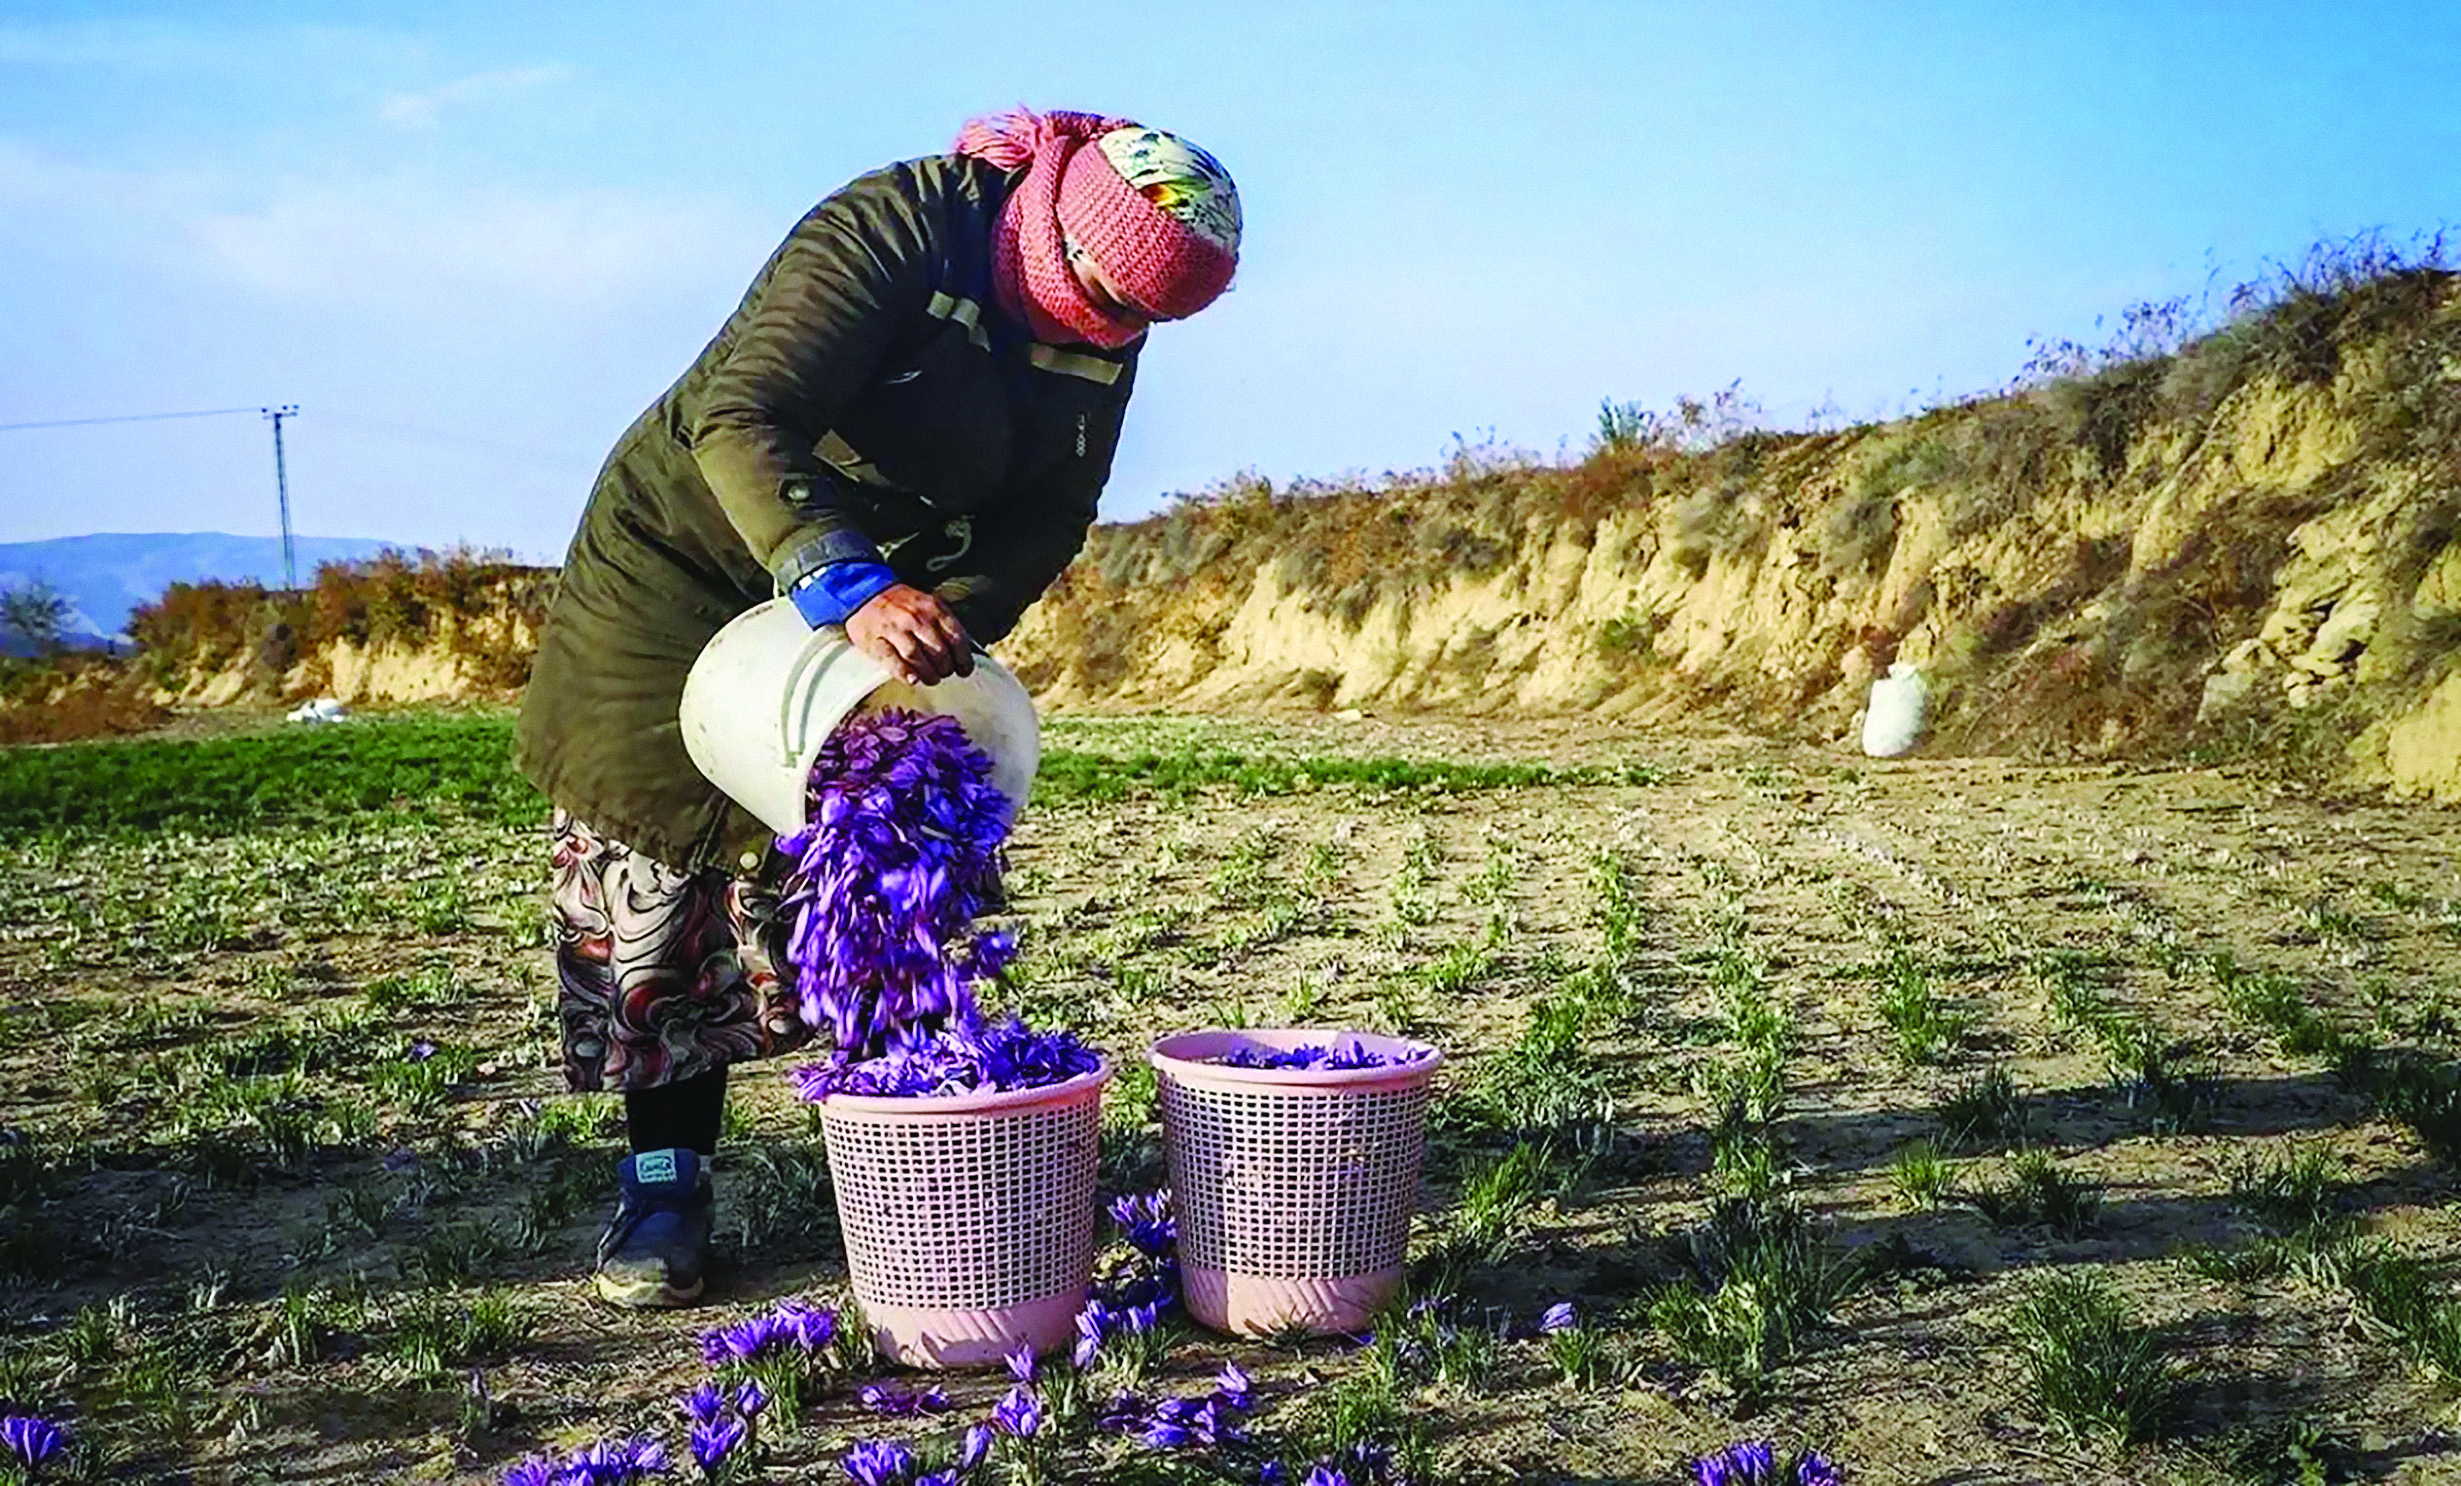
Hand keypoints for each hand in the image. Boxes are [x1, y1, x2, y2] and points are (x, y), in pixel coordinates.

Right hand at [844, 583, 974, 684]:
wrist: (866, 593)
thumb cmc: (903, 603)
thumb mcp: (928, 604)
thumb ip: (944, 624)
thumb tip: (962, 651)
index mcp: (933, 608)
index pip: (956, 637)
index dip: (963, 658)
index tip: (964, 669)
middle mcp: (915, 618)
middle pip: (938, 651)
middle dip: (945, 668)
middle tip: (944, 673)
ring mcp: (894, 629)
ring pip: (917, 657)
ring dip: (928, 674)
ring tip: (931, 679)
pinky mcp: (875, 641)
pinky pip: (893, 662)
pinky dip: (905, 674)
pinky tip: (912, 680)